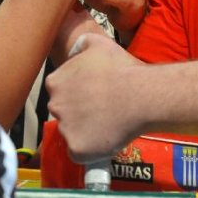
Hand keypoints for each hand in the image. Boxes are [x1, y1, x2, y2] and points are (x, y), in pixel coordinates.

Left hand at [46, 33, 144, 162]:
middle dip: (78, 113)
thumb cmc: (123, 69)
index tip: (92, 96)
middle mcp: (55, 105)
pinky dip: (91, 151)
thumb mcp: (99, 44)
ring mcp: (65, 128)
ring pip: (71, 134)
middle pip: (63, 113)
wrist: (142, 95)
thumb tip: (77, 47)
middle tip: (101, 111)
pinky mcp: (77, 148)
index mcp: (55, 82)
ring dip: (85, 132)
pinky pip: (79, 154)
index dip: (77, 95)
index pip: (59, 92)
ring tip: (107, 124)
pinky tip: (106, 140)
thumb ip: (82, 44)